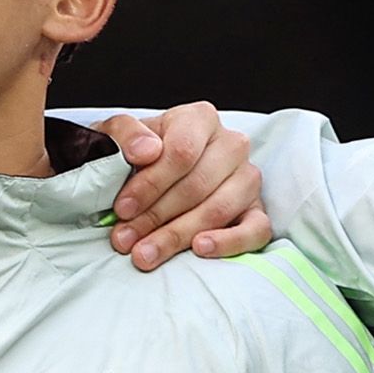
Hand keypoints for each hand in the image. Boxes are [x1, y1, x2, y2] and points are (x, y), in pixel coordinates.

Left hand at [100, 103, 270, 268]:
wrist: (144, 175)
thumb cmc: (133, 156)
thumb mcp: (116, 136)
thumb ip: (125, 134)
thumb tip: (147, 151)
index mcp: (200, 119)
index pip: (182, 152)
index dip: (150, 184)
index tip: (122, 208)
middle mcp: (231, 145)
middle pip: (198, 185)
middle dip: (156, 217)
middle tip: (125, 239)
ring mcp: (248, 178)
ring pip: (220, 210)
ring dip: (178, 236)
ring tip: (145, 254)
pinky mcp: (257, 211)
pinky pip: (256, 230)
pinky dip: (229, 243)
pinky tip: (199, 249)